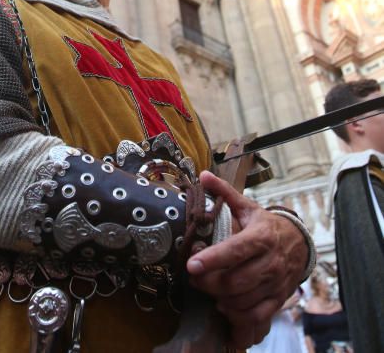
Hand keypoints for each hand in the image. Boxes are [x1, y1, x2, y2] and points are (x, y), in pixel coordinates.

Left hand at [187, 171, 307, 348]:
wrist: (299, 243)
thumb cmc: (265, 225)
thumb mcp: (247, 207)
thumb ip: (224, 192)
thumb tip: (203, 175)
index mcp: (260, 236)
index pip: (235, 251)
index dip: (212, 259)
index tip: (191, 264)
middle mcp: (270, 262)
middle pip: (235, 280)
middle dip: (208, 282)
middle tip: (193, 276)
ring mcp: (275, 283)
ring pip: (242, 299)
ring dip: (219, 298)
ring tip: (206, 287)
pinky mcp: (277, 299)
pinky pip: (255, 315)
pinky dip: (237, 314)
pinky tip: (224, 304)